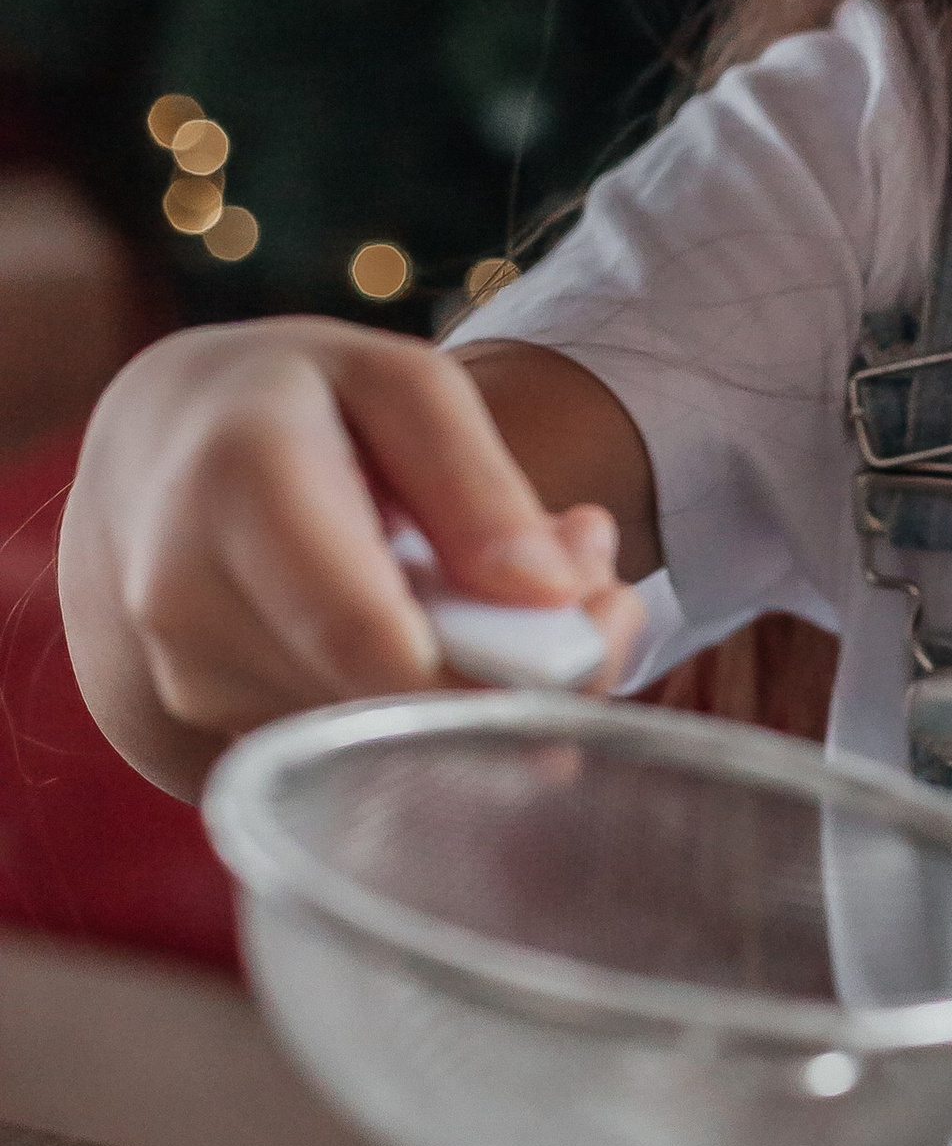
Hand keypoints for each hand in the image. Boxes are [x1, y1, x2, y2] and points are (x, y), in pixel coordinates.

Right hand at [63, 318, 648, 767]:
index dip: (489, 677)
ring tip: (510, 607)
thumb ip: (478, 482)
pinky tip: (437, 649)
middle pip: (385, 702)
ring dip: (470, 699)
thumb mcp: (399, 386)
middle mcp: (189, 600)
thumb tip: (550, 592)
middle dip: (517, 682)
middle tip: (606, 609)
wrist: (150, 451)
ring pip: (375, 741)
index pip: (367, 634)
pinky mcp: (195, 737)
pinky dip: (415, 718)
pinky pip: (343, 758)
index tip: (591, 651)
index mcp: (241, 486)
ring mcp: (181, 684)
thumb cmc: (298, 404)